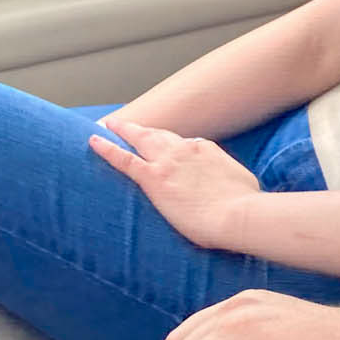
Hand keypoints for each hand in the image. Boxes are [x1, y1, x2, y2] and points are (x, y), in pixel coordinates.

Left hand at [90, 122, 261, 249]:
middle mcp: (185, 149)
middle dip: (143, 130)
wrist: (239, 214)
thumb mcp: (241, 183)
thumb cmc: (246, 205)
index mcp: (206, 150)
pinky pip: (124, 159)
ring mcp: (168, 161)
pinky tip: (94, 140)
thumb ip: (226, 180)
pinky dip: (107, 148)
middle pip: (159, 134)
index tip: (166, 147)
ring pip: (140, 139)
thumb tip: (229, 187)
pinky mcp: (153, 178)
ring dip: (124, 131)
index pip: (184, 144)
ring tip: (110, 124)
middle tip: (128, 125)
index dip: (173, 146)